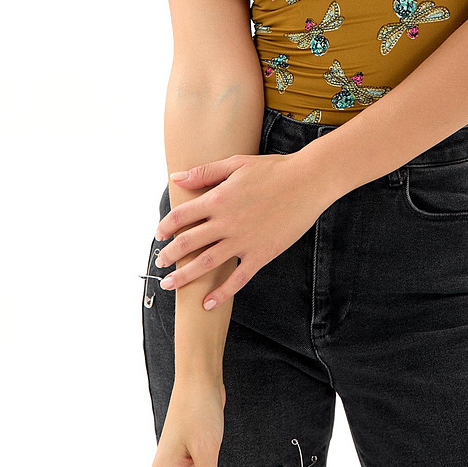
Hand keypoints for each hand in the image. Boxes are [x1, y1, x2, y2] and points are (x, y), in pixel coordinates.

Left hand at [154, 151, 331, 306]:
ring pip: (206, 263)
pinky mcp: (261, 254)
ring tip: (169, 284)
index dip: (165, 226)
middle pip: (188, 243)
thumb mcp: (236, 163)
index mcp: (218, 198)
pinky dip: (221, 293)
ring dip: (184, 276)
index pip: (181, 216)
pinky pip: (237, 278)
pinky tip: (207, 303)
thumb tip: (176, 177)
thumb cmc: (273, 169)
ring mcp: (244, 240)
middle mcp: (226, 222)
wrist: (308, 182)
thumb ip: (205, 172)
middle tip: (160, 263)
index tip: (159, 235)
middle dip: (169, 255)